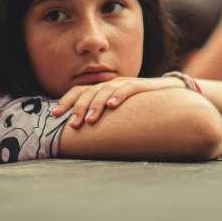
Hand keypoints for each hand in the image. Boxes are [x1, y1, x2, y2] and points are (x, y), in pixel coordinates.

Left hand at [51, 77, 186, 128]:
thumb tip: (79, 137)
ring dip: (96, 105)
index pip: (78, 92)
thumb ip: (100, 118)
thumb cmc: (137, 106)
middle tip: (72, 125)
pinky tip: (112, 105)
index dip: (65, 102)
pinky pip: (127, 88)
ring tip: (90, 120)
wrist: (166, 92)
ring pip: (105, 91)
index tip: (55, 115)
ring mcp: (124, 83)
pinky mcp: (140, 85)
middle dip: (78, 108)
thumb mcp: (116, 112)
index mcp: (100, 90)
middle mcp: (109, 85)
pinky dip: (118, 95)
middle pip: (88, 92)